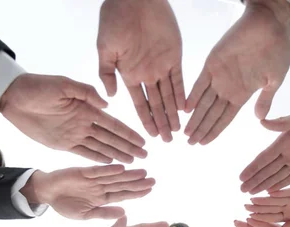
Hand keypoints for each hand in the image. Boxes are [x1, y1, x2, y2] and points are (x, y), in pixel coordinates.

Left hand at [0, 74, 146, 163]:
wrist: (13, 97)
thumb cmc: (37, 87)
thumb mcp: (63, 85)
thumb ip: (85, 93)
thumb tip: (107, 105)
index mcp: (86, 108)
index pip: (113, 124)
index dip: (128, 134)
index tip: (142, 141)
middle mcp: (84, 123)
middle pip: (111, 138)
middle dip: (128, 147)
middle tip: (144, 156)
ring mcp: (74, 134)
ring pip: (101, 147)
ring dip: (117, 155)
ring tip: (132, 162)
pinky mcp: (62, 143)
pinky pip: (84, 153)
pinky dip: (98, 159)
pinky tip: (110, 164)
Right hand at [21, 165, 154, 219]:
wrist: (47, 194)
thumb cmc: (65, 205)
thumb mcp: (85, 215)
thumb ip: (104, 213)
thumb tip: (124, 214)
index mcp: (102, 198)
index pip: (123, 194)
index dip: (136, 192)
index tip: (150, 190)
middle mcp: (101, 186)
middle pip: (123, 184)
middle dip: (138, 182)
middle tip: (153, 179)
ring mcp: (93, 178)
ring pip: (114, 176)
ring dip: (128, 174)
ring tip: (143, 172)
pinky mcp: (83, 171)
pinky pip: (98, 171)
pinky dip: (109, 170)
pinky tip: (121, 168)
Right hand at [98, 0, 183, 141]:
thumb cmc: (114, 21)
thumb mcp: (104, 49)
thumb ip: (106, 73)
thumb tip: (110, 98)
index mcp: (129, 75)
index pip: (140, 104)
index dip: (145, 120)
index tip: (150, 137)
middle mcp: (146, 74)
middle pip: (156, 104)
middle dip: (161, 123)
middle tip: (168, 141)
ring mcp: (161, 66)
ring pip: (169, 96)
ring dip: (173, 113)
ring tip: (178, 131)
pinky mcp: (174, 56)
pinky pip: (179, 79)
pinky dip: (181, 94)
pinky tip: (184, 109)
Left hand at [184, 0, 289, 144]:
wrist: (270, 23)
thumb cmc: (278, 49)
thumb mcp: (275, 79)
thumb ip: (265, 99)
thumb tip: (259, 119)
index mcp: (243, 93)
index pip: (225, 117)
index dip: (214, 131)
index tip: (204, 143)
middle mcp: (228, 87)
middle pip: (211, 114)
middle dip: (201, 129)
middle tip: (190, 143)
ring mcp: (219, 76)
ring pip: (202, 102)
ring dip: (194, 118)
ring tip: (185, 133)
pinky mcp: (212, 62)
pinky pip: (199, 82)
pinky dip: (192, 95)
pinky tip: (186, 109)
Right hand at [240, 99, 289, 193]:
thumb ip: (284, 122)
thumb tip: (262, 122)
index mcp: (284, 140)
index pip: (264, 157)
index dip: (253, 168)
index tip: (241, 177)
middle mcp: (288, 152)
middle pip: (268, 170)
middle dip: (255, 180)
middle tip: (241, 190)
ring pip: (277, 176)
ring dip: (264, 185)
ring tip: (252, 193)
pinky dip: (281, 186)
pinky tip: (271, 192)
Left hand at [247, 185, 289, 226]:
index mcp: (288, 217)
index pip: (272, 218)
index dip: (261, 219)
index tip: (251, 219)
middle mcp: (287, 207)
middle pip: (269, 208)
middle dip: (257, 208)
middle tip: (245, 207)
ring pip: (274, 199)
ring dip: (263, 199)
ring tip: (252, 199)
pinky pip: (285, 191)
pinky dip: (276, 192)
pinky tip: (267, 192)